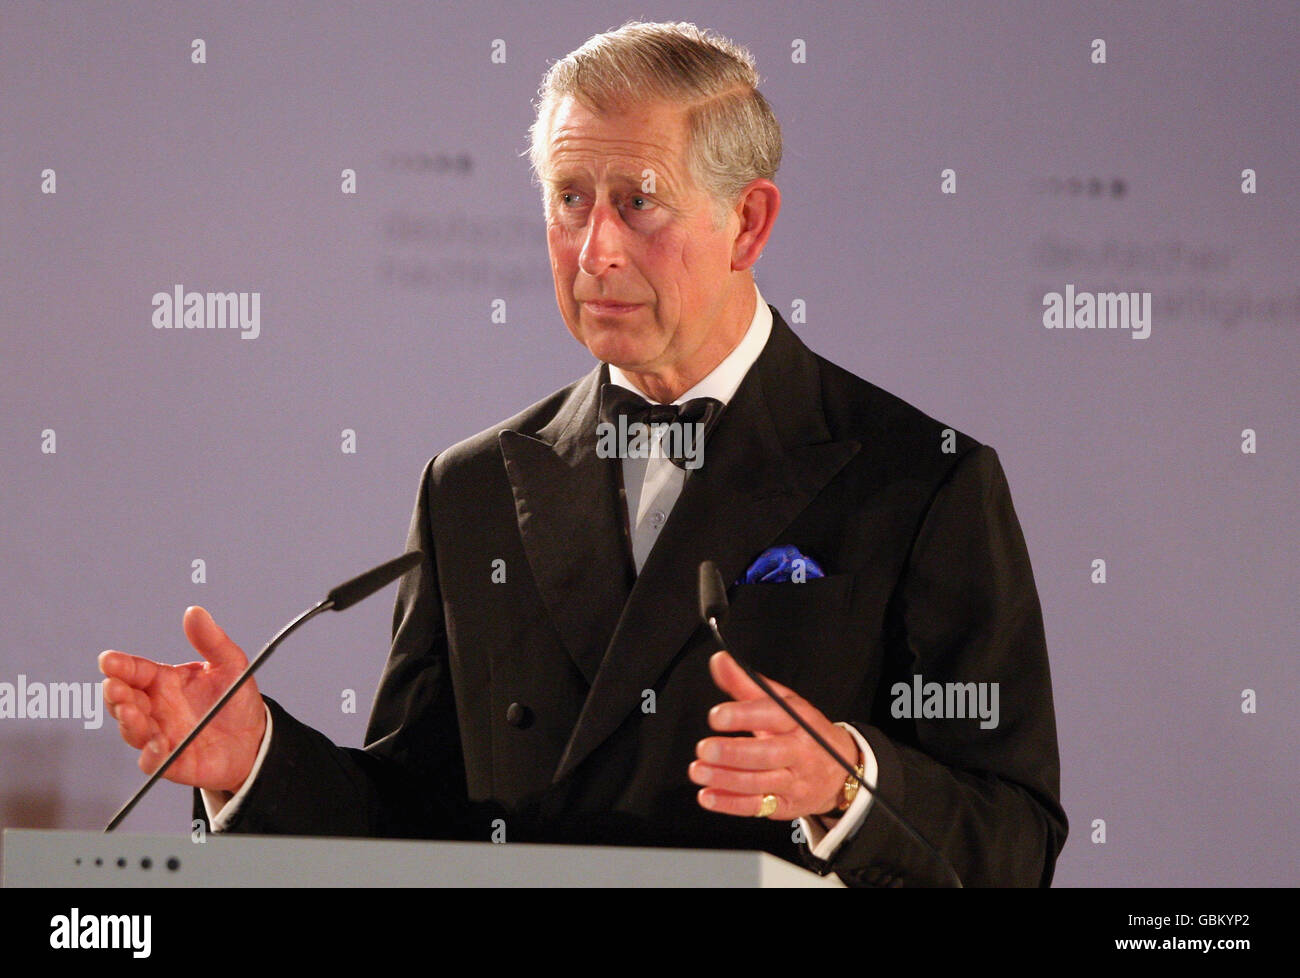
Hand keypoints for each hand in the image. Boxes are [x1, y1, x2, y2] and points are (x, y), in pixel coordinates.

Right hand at [98, 606, 266, 794]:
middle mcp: (156, 708)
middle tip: (116, 687)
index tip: (108, 660)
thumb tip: (195, 612)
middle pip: (124, 700)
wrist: (254, 738)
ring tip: (131, 711)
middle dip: (116, 693)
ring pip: (132, 730)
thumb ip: (212, 640)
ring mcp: (160, 735)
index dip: (119, 665)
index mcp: (164, 682)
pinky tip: (157, 745)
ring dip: (128, 721)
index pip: (135, 670)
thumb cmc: (235, 700)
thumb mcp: (231, 664)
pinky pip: (152, 761)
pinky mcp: (171, 762)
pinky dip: (150, 755)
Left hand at [690, 650, 859, 819]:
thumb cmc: (804, 730)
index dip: (743, 715)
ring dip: (725, 779)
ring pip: (759, 782)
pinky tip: (708, 796)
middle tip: (704, 748)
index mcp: (798, 720)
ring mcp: (794, 781)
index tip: (716, 715)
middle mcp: (799, 751)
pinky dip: (730, 803)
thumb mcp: (782, 702)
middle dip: (734, 753)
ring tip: (698, 770)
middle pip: (767, 754)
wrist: (840, 769)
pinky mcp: (785, 805)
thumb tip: (719, 660)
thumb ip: (746, 683)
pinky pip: (757, 806)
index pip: (772, 715)